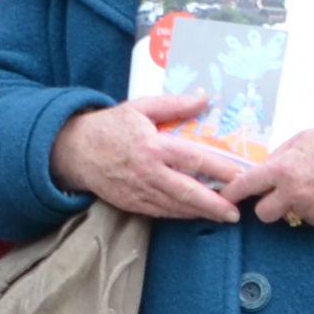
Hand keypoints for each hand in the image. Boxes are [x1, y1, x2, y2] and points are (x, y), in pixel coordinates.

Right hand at [53, 92, 243, 221]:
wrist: (74, 151)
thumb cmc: (110, 126)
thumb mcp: (141, 107)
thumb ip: (174, 104)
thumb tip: (204, 98)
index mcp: (153, 146)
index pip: (193, 159)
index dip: (219, 169)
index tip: (239, 176)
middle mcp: (148, 172)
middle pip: (188, 192)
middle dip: (215, 204)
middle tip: (235, 212)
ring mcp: (140, 191)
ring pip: (176, 207)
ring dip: (202, 213)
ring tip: (224, 215)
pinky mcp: (132, 204)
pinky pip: (162, 212)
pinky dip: (181, 215)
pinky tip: (197, 214)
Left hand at [235, 122, 313, 229]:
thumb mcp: (302, 139)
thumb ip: (279, 156)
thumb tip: (262, 170)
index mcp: (284, 168)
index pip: (247, 185)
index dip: (232, 192)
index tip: (224, 197)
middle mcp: (293, 192)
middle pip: (263, 214)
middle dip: (266, 206)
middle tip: (277, 193)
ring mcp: (309, 209)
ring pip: (287, 216)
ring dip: (291, 206)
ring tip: (309, 188)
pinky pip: (308, 218)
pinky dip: (311, 209)